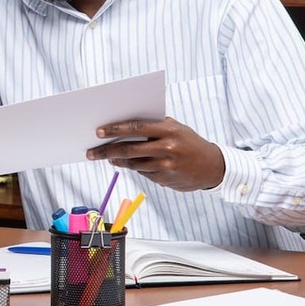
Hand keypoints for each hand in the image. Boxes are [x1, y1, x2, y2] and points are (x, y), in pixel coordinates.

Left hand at [86, 116, 224, 191]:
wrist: (213, 167)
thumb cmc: (189, 142)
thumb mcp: (176, 128)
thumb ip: (154, 125)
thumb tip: (124, 126)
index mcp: (168, 130)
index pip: (135, 127)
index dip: (115, 130)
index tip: (99, 131)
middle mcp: (166, 147)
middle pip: (129, 149)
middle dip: (106, 150)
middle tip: (92, 152)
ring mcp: (165, 165)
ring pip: (133, 163)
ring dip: (117, 161)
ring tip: (107, 157)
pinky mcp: (164, 179)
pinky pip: (143, 172)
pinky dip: (133, 168)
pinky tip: (126, 164)